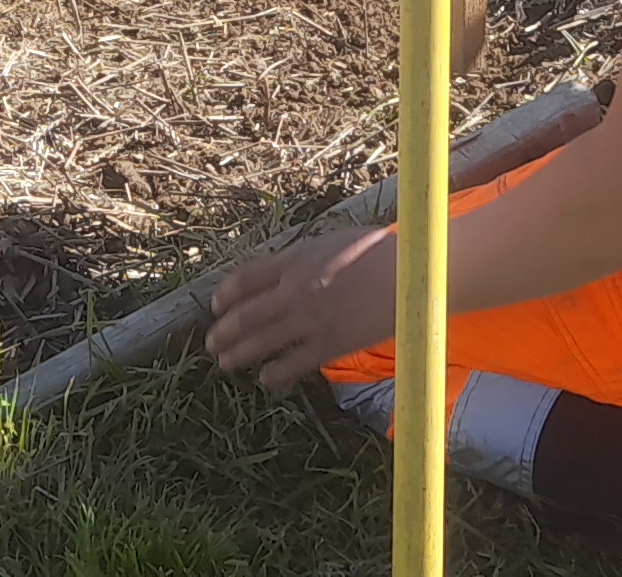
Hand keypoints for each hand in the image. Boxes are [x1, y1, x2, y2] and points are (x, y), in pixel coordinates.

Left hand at [206, 224, 396, 391]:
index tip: (216, 304)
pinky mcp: (329, 344)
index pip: (246, 278)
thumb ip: (305, 259)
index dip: (226, 293)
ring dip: (238, 354)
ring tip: (224, 362)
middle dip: (223, 330)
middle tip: (211, 342)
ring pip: (261, 341)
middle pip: (246, 314)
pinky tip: (265, 379)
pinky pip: (293, 364)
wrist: (411, 275)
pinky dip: (274, 373)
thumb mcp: (332, 243)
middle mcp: (294, 290)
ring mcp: (310, 319)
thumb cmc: (380, 253)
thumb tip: (288, 272)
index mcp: (295, 260)